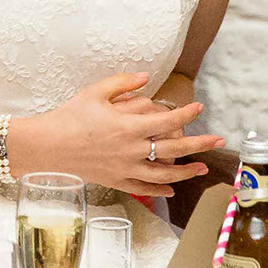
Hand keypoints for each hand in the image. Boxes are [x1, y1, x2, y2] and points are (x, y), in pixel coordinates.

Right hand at [20, 74, 228, 196]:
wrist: (48, 147)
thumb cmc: (70, 117)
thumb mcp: (95, 92)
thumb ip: (123, 83)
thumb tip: (146, 78)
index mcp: (128, 126)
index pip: (167, 120)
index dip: (187, 114)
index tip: (199, 107)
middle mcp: (132, 149)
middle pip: (174, 148)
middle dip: (200, 144)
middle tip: (219, 141)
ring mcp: (125, 168)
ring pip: (164, 174)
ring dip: (187, 171)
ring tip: (202, 169)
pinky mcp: (116, 181)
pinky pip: (144, 188)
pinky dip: (160, 190)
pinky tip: (172, 189)